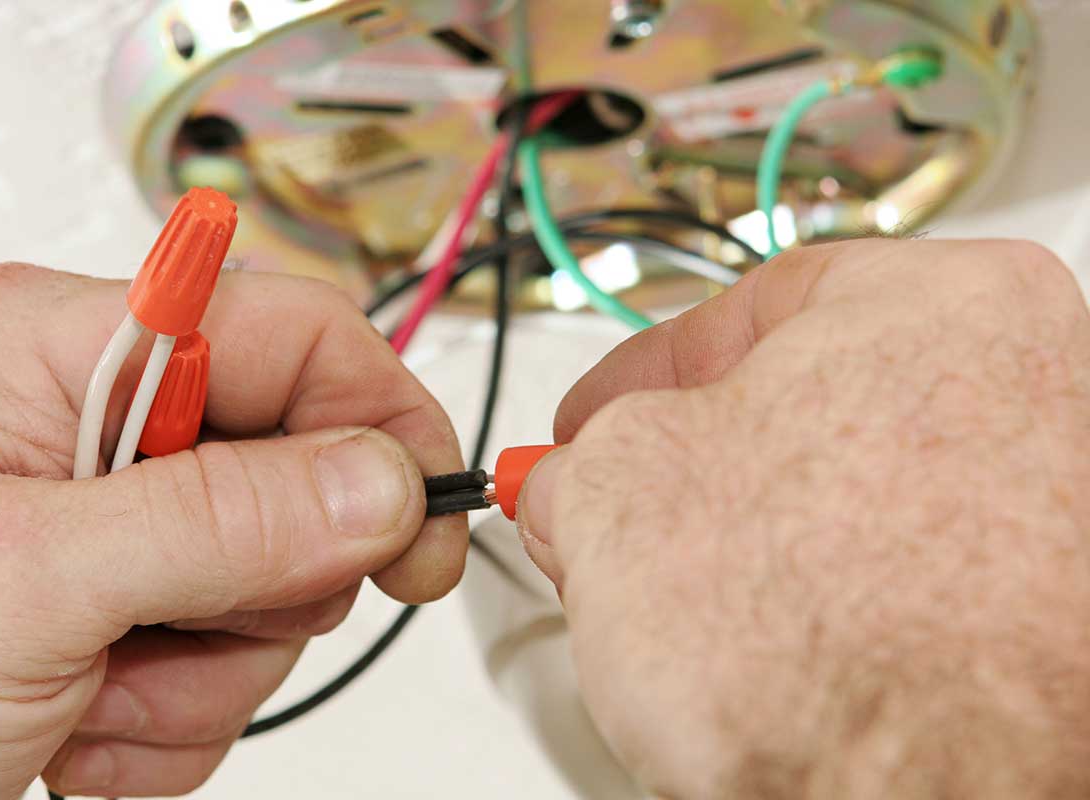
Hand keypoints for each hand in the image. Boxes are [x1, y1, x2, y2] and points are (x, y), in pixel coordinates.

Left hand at [0, 263, 465, 798]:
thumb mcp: (23, 584)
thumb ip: (215, 519)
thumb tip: (377, 482)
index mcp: (66, 351)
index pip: (296, 332)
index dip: (381, 417)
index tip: (426, 520)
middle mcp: (98, 419)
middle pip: (301, 472)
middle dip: (261, 586)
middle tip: (177, 631)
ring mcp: (116, 520)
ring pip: (271, 583)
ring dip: (203, 673)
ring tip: (89, 693)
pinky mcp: (123, 602)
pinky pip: (225, 658)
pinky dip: (172, 718)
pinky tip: (77, 723)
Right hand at [517, 240, 1089, 797]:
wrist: (942, 798)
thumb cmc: (832, 638)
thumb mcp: (616, 491)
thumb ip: (579, 459)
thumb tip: (573, 481)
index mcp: (948, 302)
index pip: (755, 305)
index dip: (642, 374)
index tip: (591, 422)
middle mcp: (1034, 391)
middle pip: (808, 410)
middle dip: (690, 471)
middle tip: (616, 518)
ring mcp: (1054, 513)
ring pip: (851, 505)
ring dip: (750, 546)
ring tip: (685, 612)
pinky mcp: (1051, 627)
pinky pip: (903, 588)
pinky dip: (827, 609)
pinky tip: (768, 657)